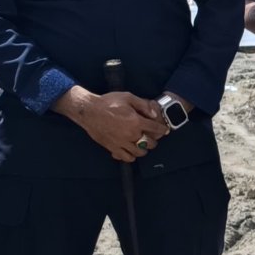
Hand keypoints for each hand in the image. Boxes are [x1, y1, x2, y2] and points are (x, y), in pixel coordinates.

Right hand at [52, 87, 167, 162]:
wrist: (89, 111)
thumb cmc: (108, 102)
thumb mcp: (128, 97)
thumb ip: (143, 105)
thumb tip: (154, 114)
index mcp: (135, 121)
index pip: (154, 129)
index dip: (162, 130)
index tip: (165, 130)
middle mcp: (130, 134)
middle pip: (148, 144)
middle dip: (154, 141)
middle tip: (154, 138)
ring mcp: (121, 143)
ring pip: (138, 153)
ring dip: (143, 150)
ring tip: (143, 145)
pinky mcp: (112, 148)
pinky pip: (125, 157)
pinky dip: (130, 156)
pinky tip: (131, 151)